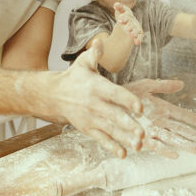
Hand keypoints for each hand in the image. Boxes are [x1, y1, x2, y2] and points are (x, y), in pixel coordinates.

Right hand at [53, 42, 144, 157]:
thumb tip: (101, 41)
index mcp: (96, 87)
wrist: (53, 96)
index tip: (140, 107)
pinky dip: (112, 147)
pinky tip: (123, 154)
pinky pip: (101, 139)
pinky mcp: (88, 128)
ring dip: (124, 138)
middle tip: (143, 132)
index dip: (127, 100)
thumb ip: (95, 53)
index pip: (114, 94)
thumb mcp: (83, 63)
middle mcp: (94, 104)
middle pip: (114, 116)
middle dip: (129, 125)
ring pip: (110, 130)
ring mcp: (91, 118)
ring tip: (139, 144)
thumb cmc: (73, 77)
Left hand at [114, 2, 142, 45]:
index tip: (119, 20)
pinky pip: (139, 36)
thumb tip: (116, 4)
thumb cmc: (122, 16)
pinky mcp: (138, 33)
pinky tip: (137, 43)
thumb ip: (119, 7)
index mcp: (128, 13)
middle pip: (131, 22)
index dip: (123, 17)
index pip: (126, 14)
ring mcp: (136, 26)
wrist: (127, 23)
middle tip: (126, 28)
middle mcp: (133, 20)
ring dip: (134, 32)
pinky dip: (138, 39)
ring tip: (131, 35)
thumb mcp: (120, 11)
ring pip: (136, 29)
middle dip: (129, 25)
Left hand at [124, 78, 195, 158]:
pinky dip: (163, 150)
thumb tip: (182, 84)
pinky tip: (174, 155)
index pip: (182, 115)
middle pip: (180, 130)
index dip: (194, 120)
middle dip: (193, 136)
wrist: (108, 102)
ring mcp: (151, 131)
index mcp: (162, 109)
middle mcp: (159, 122)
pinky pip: (154, 146)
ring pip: (170, 139)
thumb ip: (163, 86)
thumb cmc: (127, 93)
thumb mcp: (146, 86)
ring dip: (183, 144)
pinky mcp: (141, 139)